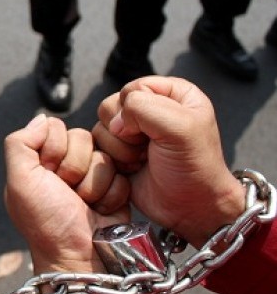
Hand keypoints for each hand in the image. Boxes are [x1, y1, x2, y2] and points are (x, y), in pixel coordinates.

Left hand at [4, 114, 129, 273]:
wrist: (80, 258)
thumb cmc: (46, 224)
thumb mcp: (19, 182)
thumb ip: (19, 144)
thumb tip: (40, 119)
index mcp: (38, 161)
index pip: (53, 126)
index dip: (53, 148)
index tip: (48, 175)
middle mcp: (63, 165)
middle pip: (81, 136)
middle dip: (75, 167)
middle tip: (67, 192)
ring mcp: (91, 176)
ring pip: (103, 154)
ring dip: (94, 183)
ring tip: (84, 204)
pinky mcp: (115, 188)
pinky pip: (122, 172)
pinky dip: (112, 194)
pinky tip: (101, 210)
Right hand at [93, 76, 244, 247]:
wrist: (189, 206)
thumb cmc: (194, 168)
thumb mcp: (180, 126)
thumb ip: (142, 107)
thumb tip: (115, 121)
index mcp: (173, 93)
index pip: (134, 87)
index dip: (136, 109)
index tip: (154, 130)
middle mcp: (152, 109)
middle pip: (112, 105)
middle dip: (125, 131)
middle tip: (147, 146)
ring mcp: (133, 131)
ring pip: (102, 126)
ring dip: (119, 148)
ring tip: (142, 159)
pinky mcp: (119, 151)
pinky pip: (98, 145)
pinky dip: (112, 160)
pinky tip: (133, 168)